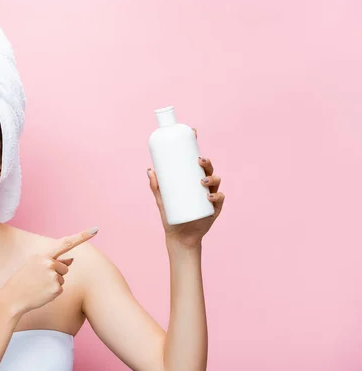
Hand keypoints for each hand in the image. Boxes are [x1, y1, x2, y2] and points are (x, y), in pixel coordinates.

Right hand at [0, 227, 98, 315]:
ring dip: (54, 283)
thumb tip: (72, 259)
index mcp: (43, 254)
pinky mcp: (55, 289)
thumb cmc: (24, 279)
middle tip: (39, 278)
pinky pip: (60, 289)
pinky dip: (53, 292)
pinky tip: (41, 292)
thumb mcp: (35, 265)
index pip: (66, 243)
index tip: (96, 229)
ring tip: (38, 285)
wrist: (12, 297)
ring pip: (62, 278)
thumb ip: (54, 261)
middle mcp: (49, 263)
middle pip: (65, 267)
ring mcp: (53, 276)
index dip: (83, 236)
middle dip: (57, 273)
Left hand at [147, 128, 224, 248]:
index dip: (196, 146)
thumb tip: (150, 169)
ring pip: (216, 181)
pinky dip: (216, 197)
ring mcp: (210, 196)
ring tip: (202, 181)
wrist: (179, 237)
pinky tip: (209, 196)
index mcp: (192, 179)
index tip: (193, 133)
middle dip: (206, 162)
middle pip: (208, 169)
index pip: (196, 161)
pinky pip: (219, 199)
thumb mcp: (161, 200)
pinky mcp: (214, 209)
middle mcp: (203, 185)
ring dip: (212, 178)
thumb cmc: (170, 215)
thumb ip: (156, 186)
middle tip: (199, 160)